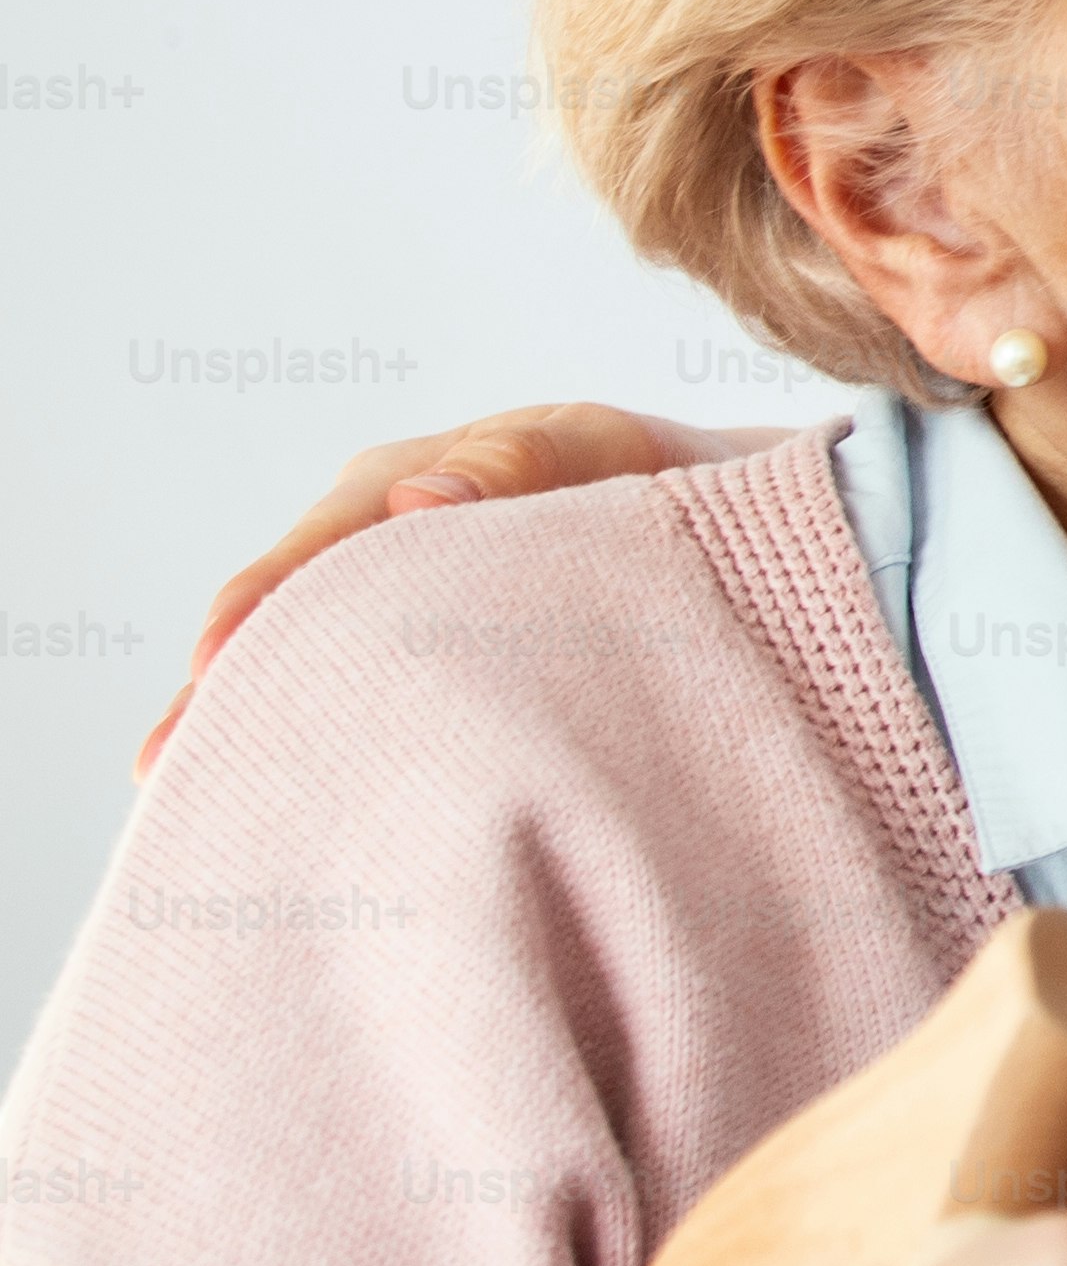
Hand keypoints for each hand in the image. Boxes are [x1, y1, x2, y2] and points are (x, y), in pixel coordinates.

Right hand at [139, 402, 765, 771]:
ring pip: (305, 675)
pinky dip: (320, 748)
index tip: (213, 668)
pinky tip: (285, 814)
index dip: (254, 611)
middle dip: (219, 695)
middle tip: (163, 771)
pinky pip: (357, 707)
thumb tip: (416, 498)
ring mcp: (386, 615)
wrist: (705, 519)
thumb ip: (526, 462)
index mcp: (390, 491)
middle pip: (278, 626)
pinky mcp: (419, 672)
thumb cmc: (649, 476)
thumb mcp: (603, 451)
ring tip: (192, 813)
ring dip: (256, 733)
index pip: (308, 555)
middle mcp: (367, 553)